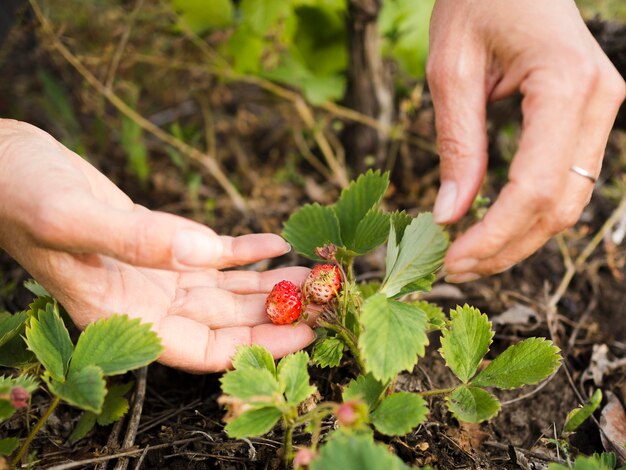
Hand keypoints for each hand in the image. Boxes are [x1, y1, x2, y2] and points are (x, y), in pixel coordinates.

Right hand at [0, 120, 314, 371]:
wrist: (7, 164)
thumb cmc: (20, 194)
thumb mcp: (69, 218)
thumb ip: (135, 240)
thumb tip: (203, 252)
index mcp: (122, 317)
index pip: (202, 351)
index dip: (257, 346)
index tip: (306, 332)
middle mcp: (145, 303)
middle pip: (227, 322)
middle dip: (279, 312)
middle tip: (330, 298)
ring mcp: (155, 274)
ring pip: (226, 289)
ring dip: (272, 282)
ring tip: (318, 272)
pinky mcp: (161, 243)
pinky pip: (212, 253)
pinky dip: (245, 250)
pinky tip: (275, 242)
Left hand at [427, 0, 625, 280]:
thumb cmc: (478, 1)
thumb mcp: (452, 70)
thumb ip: (458, 145)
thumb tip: (450, 215)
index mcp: (566, 86)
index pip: (533, 189)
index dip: (493, 236)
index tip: (451, 260)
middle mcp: (599, 102)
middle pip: (558, 206)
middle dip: (506, 248)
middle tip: (453, 268)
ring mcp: (602, 110)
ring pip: (568, 201)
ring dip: (518, 238)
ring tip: (468, 256)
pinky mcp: (589, 116)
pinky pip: (566, 181)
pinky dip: (529, 214)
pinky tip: (492, 227)